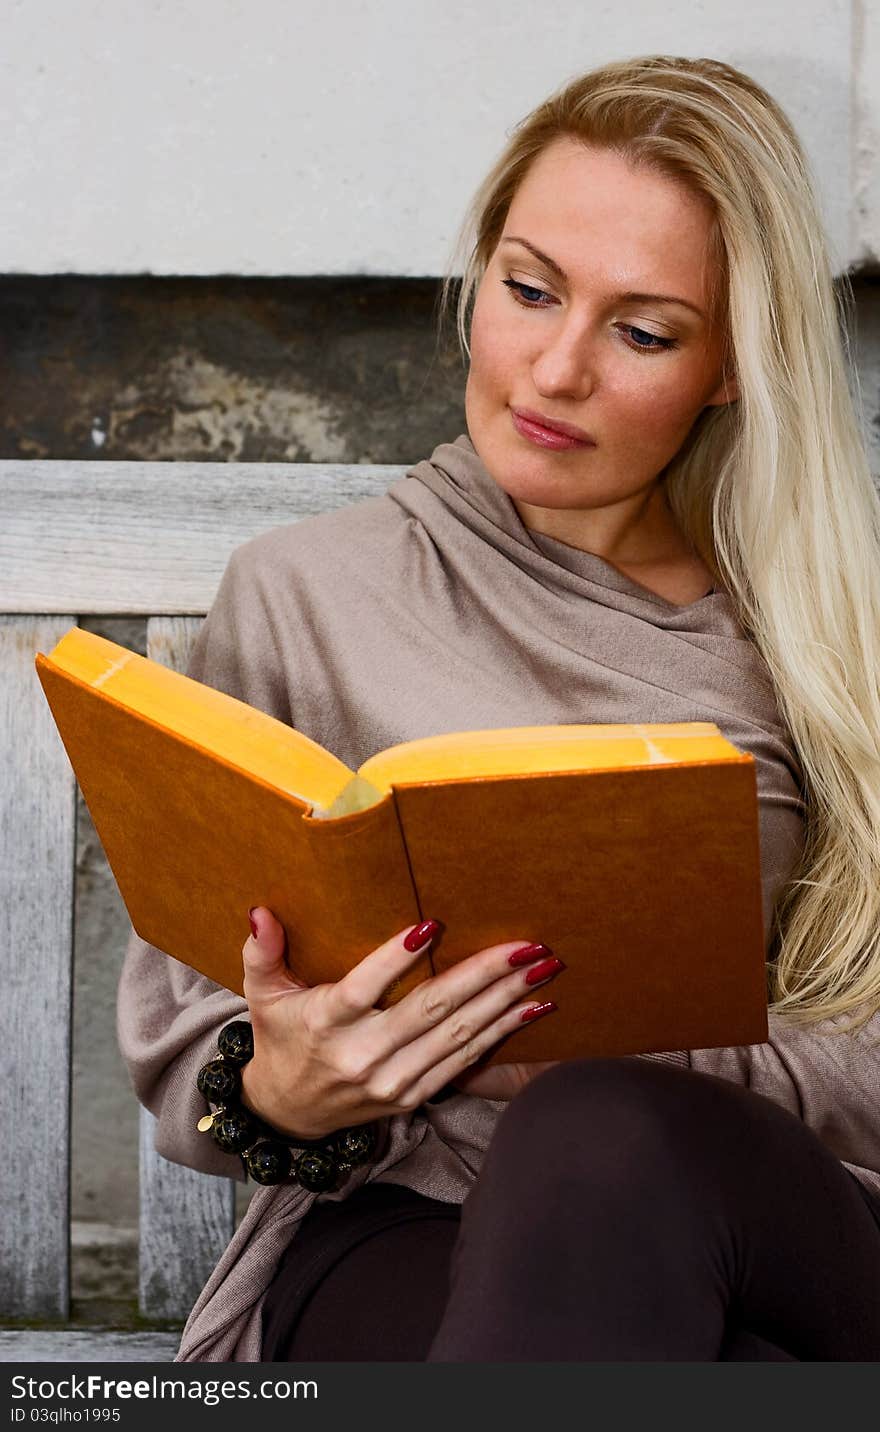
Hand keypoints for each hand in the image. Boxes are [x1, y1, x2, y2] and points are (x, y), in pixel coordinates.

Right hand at [239, 908, 562, 1138]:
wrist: (287, 1114)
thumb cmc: (281, 1037)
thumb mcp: (261, 994)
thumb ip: (261, 952)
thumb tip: (260, 911)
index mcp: (325, 1023)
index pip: (363, 988)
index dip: (396, 959)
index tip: (432, 925)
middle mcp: (362, 1056)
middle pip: (430, 1010)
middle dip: (484, 975)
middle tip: (527, 945)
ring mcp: (392, 1082)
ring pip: (458, 1035)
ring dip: (506, 1001)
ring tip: (543, 969)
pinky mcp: (413, 1096)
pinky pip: (465, 1061)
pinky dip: (503, 1033)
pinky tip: (535, 1007)